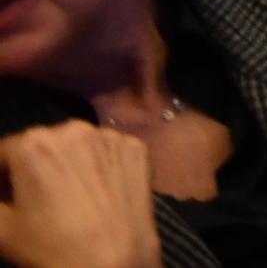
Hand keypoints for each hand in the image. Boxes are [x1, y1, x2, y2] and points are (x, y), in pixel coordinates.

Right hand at [0, 121, 160, 267]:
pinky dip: (96, 167)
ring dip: (64, 166)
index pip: (2, 153)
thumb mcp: (1, 228)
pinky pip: (106, 153)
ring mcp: (109, 137)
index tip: (4, 198)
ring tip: (64, 200)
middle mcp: (73, 129)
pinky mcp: (136, 149)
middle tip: (31, 202)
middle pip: (40, 146)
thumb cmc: (51, 246)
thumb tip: (0, 195)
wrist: (115, 261)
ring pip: (75, 147)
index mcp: (34, 142)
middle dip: (29, 170)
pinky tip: (94, 195)